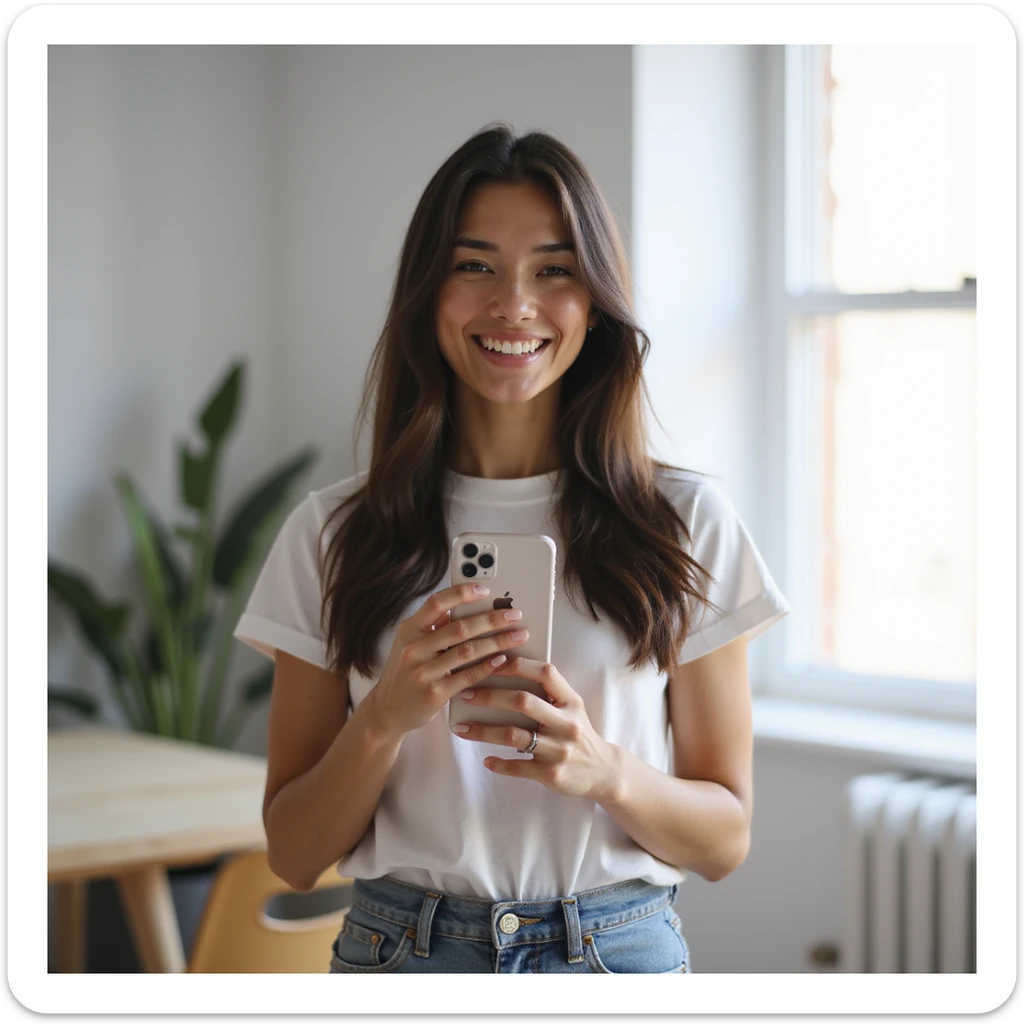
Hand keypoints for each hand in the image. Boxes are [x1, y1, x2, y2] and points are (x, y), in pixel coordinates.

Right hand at [362, 584, 531, 740]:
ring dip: (497, 641)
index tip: (486, 590)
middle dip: (492, 619)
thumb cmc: (407, 673)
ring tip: (518, 636)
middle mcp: (414, 647)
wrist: (387, 711)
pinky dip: (487, 666)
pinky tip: (503, 660)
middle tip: (515, 615)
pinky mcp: (434, 693)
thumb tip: (468, 606)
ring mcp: (423, 671)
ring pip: (467, 651)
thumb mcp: (412, 644)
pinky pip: (466, 676)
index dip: (462, 594)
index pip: (437, 603)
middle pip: (459, 627)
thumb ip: (436, 626)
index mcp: (410, 629)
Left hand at [452, 657, 618, 801]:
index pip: (545, 673)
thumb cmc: (578, 732)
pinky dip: (499, 764)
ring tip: (461, 729)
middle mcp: (567, 723)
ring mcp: (559, 750)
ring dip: (483, 731)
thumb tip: (504, 672)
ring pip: (514, 736)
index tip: (490, 661)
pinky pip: (518, 768)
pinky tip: (486, 760)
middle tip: (465, 695)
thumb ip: (547, 692)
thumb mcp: (571, 708)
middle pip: (523, 702)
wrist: (603, 772)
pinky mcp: (551, 774)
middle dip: (490, 696)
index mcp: (571, 701)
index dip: (517, 664)